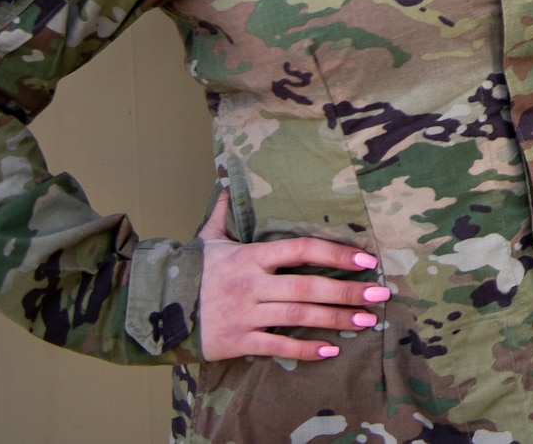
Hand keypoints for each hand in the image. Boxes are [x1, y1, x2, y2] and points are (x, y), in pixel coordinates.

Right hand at [195, 190, 388, 360]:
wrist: (152, 309)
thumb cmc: (190, 272)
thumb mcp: (207, 238)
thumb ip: (223, 213)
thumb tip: (226, 182)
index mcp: (250, 256)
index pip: (301, 250)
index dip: (336, 253)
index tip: (366, 259)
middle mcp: (250, 284)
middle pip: (308, 288)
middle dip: (347, 291)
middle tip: (380, 294)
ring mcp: (245, 314)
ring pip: (299, 317)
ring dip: (336, 320)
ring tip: (366, 321)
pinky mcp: (237, 342)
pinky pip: (277, 346)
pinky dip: (305, 350)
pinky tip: (330, 350)